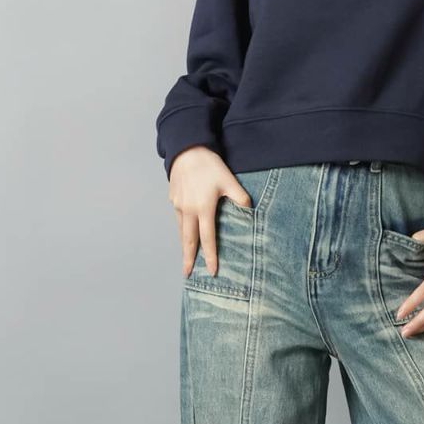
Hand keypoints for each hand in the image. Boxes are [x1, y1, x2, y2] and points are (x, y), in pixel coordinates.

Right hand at [168, 144, 252, 277]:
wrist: (186, 149)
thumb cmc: (209, 165)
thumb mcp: (228, 180)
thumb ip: (239, 196)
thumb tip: (249, 210)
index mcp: (203, 209)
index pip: (207, 239)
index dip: (210, 256)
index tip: (212, 271)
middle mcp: (188, 210)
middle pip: (188, 240)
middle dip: (188, 259)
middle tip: (187, 274)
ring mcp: (179, 205)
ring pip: (182, 230)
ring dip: (184, 245)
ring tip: (187, 257)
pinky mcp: (174, 198)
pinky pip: (178, 218)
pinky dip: (182, 229)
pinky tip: (186, 232)